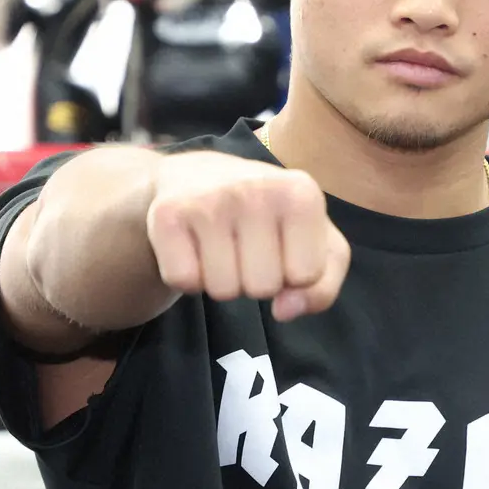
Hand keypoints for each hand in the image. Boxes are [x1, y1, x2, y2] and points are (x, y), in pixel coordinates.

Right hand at [146, 152, 350, 321]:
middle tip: (245, 246)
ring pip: (222, 291)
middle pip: (263, 288)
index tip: (281, 245)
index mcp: (301, 192)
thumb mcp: (314, 244)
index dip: (293, 274)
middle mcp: (256, 188)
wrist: (194, 177)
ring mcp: (209, 198)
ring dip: (222, 280)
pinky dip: (188, 277)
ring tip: (221, 244)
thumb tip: (285, 311)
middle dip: (255, 279)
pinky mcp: (167, 213)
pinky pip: (184, 281)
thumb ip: (321, 287)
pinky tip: (193, 246)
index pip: (306, 276)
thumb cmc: (267, 217)